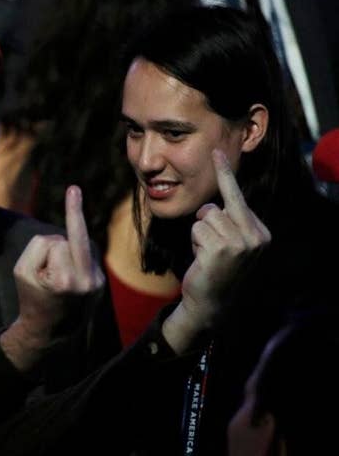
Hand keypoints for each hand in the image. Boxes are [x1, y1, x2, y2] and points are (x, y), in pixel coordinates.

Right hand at [1, 186, 104, 369]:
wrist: (48, 332)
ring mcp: (97, 282)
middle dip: (51, 252)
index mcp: (65, 281)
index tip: (74, 189)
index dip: (70, 212)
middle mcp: (87, 281)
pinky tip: (67, 281)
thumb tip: (64, 238)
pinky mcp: (100, 281)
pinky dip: (72, 261)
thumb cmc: (31, 298)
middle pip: (64, 241)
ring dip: (63, 256)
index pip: (55, 242)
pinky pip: (83, 255)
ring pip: (75, 246)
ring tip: (57, 282)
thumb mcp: (22, 271)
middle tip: (44, 278)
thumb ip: (40, 246)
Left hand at [164, 149, 270, 351]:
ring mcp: (241, 242)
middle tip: (210, 249)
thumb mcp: (228, 243)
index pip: (238, 197)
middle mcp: (255, 235)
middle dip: (205, 222)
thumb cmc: (215, 270)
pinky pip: (197, 228)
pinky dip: (194, 242)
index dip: (224, 174)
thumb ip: (227, 222)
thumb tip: (208, 207)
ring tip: (207, 255)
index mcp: (260, 232)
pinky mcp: (222, 248)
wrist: (211, 303)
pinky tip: (203, 260)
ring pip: (204, 217)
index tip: (216, 152)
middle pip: (216, 207)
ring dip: (198, 235)